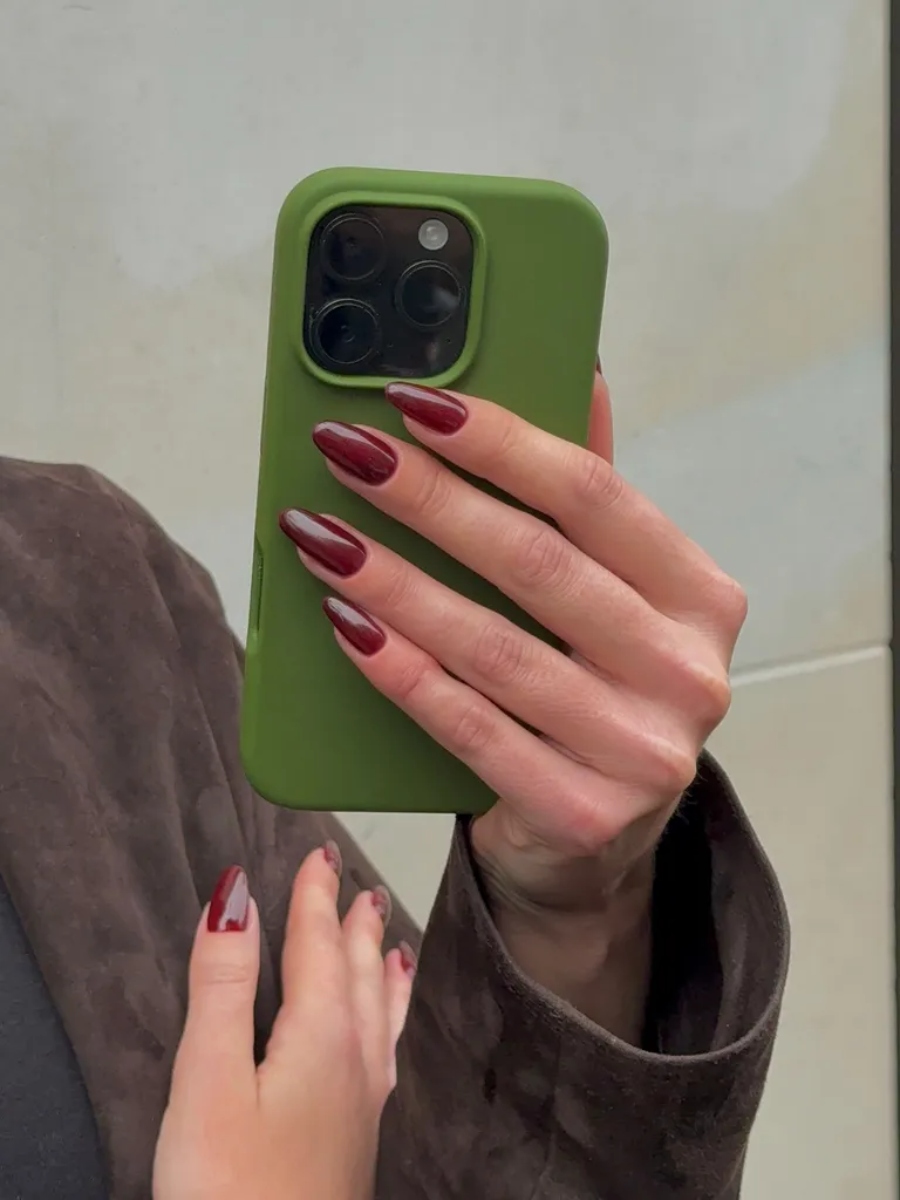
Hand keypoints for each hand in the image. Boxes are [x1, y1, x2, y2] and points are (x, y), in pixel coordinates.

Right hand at [153, 848, 413, 1199]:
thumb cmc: (230, 1189)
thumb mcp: (208, 1077)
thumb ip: (224, 983)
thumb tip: (236, 896)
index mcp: (321, 1034)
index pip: (320, 945)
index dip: (316, 896)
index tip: (320, 853)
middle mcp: (355, 1059)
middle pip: (359, 971)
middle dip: (354, 922)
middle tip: (360, 882)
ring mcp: (363, 1102)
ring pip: (381, 1010)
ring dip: (380, 966)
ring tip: (391, 937)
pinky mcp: (356, 1138)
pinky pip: (385, 1050)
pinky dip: (388, 1017)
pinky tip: (384, 1034)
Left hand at [280, 369, 744, 1036]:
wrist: (598, 836)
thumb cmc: (597, 688)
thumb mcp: (614, 595)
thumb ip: (593, 500)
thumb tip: (582, 372)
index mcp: (701, 597)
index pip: (595, 496)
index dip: (500, 442)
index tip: (415, 401)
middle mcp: (688, 674)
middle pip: (537, 564)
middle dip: (428, 499)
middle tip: (347, 451)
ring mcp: (642, 753)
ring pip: (492, 647)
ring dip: (394, 582)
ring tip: (321, 535)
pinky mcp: (582, 813)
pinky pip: (469, 728)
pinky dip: (400, 671)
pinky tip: (346, 624)